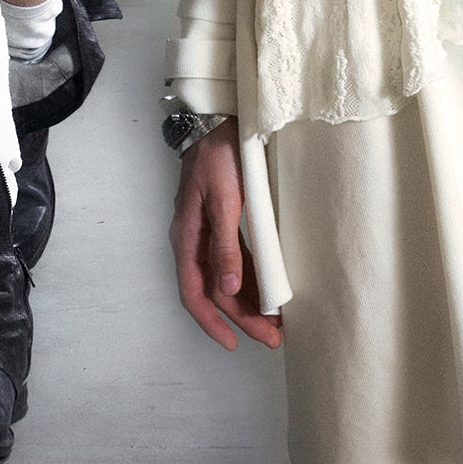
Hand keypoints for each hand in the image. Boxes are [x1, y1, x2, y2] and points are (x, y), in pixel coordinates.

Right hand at [169, 120, 282, 351]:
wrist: (216, 119)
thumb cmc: (218, 156)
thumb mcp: (224, 199)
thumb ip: (225, 244)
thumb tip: (227, 290)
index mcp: (187, 237)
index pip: (195, 294)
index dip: (214, 323)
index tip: (236, 344)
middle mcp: (193, 239)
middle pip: (214, 291)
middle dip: (241, 318)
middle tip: (273, 337)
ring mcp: (206, 230)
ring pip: (224, 278)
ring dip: (247, 300)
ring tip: (275, 320)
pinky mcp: (221, 219)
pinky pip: (233, 259)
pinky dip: (249, 277)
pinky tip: (267, 287)